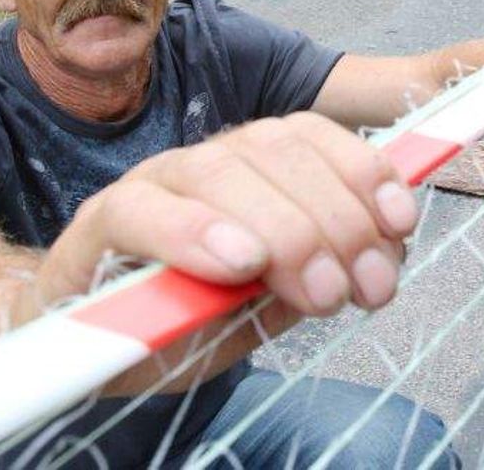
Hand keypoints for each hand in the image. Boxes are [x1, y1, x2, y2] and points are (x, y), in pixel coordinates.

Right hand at [36, 112, 415, 318]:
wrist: (82, 344)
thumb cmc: (182, 318)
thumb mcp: (266, 304)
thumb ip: (311, 277)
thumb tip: (379, 256)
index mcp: (248, 168)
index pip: (310, 138)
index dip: (362, 170)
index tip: (401, 223)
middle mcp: (202, 163)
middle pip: (276, 153)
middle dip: (337, 219)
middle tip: (368, 288)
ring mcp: (151, 185)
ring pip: (222, 171)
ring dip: (286, 230)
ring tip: (321, 289)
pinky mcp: (100, 223)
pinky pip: (144, 211)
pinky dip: (196, 231)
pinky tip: (238, 262)